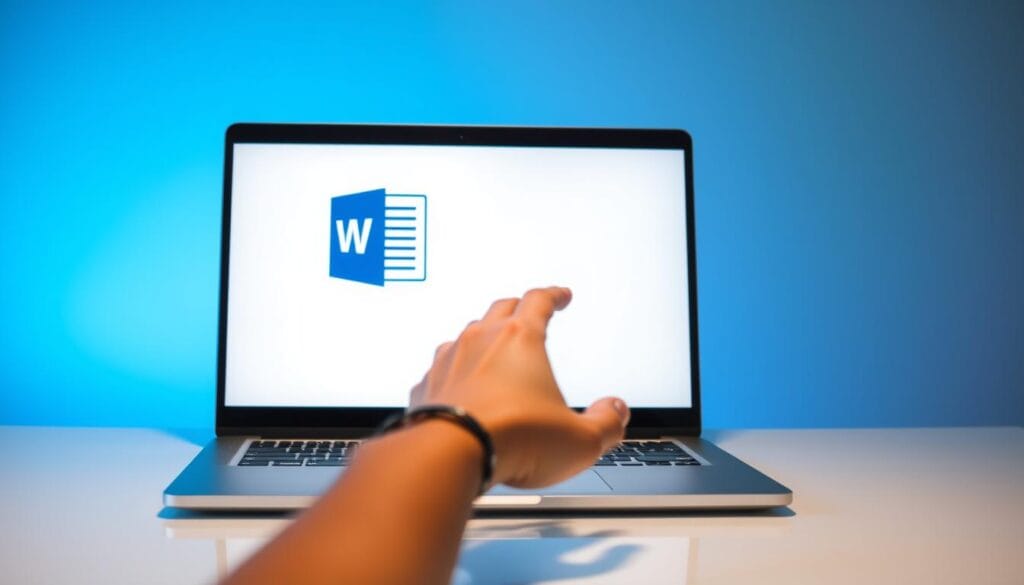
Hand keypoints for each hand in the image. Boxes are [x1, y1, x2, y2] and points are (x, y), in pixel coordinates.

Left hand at [409, 286, 629, 487]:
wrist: (447, 457)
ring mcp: (448, 362)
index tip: (561, 295)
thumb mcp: (579, 440)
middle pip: (500, 309)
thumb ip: (604, 424)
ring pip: (466, 336)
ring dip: (481, 339)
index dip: (554, 295)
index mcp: (520, 339)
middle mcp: (480, 341)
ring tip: (492, 352)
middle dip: (517, 308)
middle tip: (527, 312)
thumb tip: (615, 412)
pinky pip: (441, 370)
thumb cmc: (512, 440)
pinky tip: (460, 391)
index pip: (539, 301)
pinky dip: (454, 374)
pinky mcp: (425, 389)